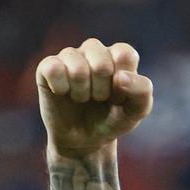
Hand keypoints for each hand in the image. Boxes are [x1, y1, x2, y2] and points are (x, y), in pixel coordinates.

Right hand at [36, 39, 152, 157]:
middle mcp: (94, 50)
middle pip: (101, 63)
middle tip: (100, 99)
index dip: (123, 83)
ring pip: (77, 68)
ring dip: (82, 92)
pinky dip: (61, 88)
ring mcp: (70, 56)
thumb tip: (120, 77)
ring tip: (83, 98)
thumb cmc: (113, 119)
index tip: (120, 96)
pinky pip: (53, 69)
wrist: (86, 140)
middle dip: (103, 90)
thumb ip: (141, 91)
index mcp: (118, 55)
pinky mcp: (48, 66)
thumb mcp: (137, 111)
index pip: (125, 54)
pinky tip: (64, 93)